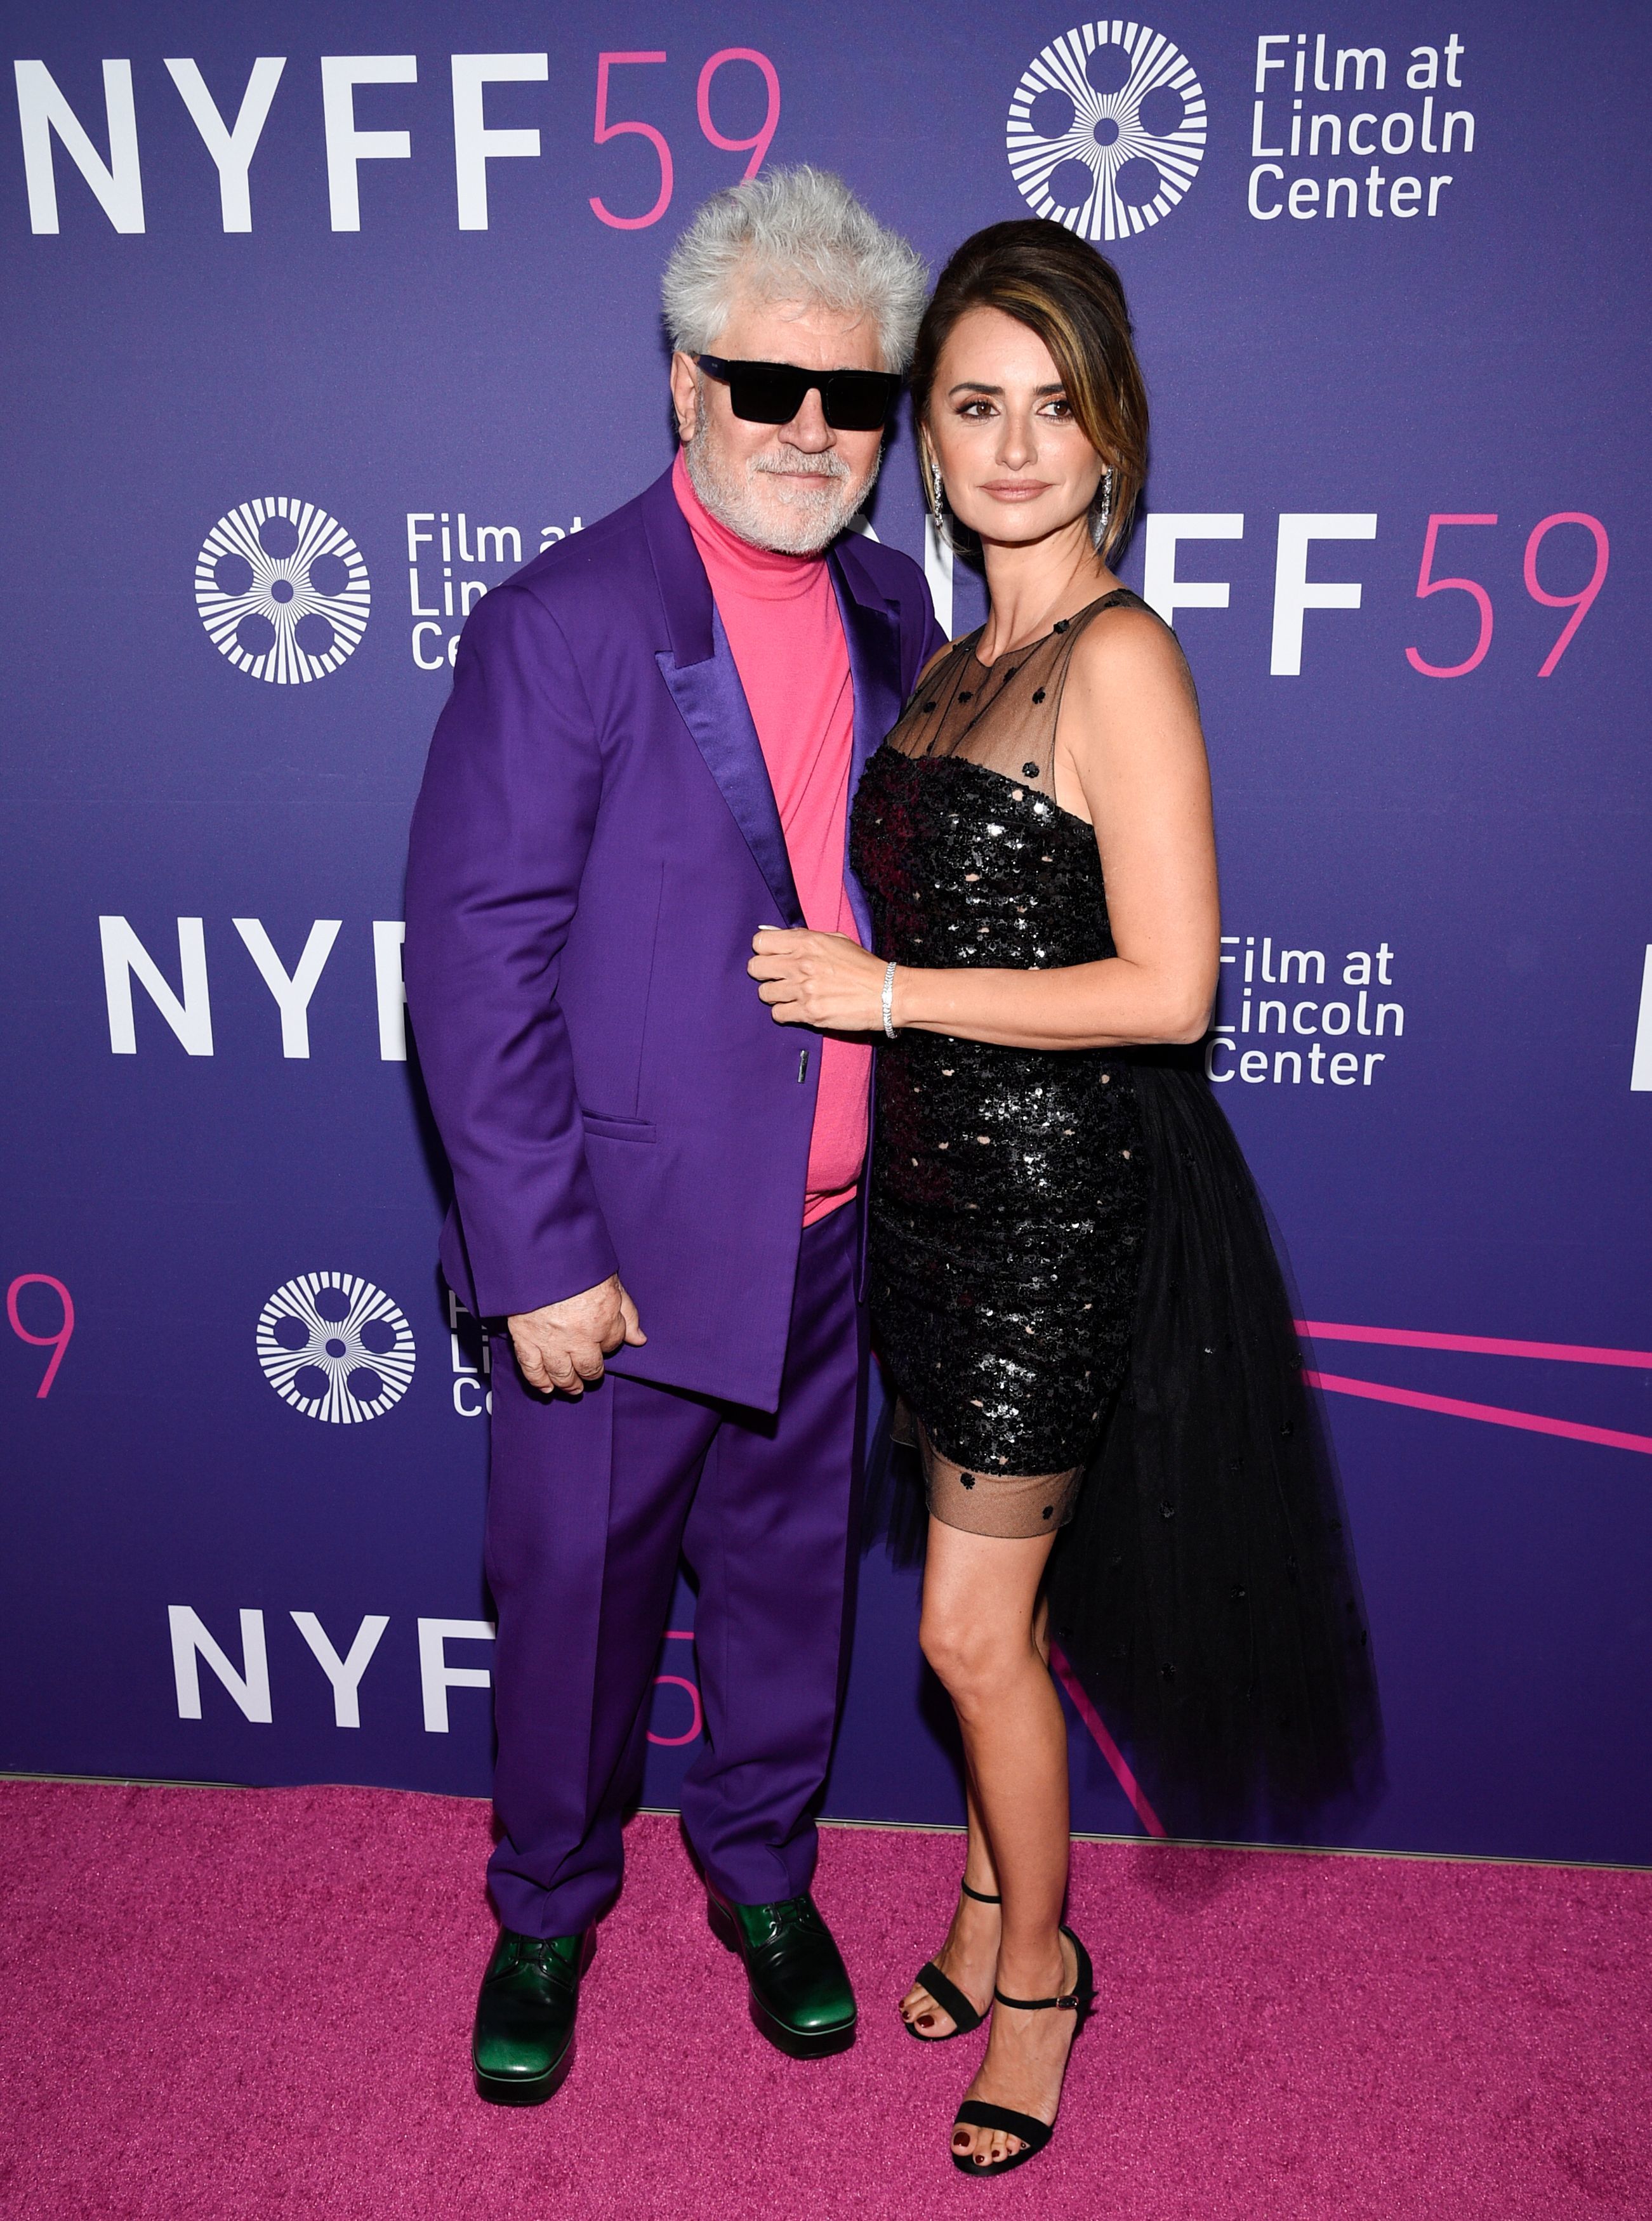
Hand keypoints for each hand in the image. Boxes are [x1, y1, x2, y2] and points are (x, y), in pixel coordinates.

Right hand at [507, 1273, 644, 1396]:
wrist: (537, 1253)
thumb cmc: (576, 1262)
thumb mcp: (611, 1282)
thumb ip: (626, 1313)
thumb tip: (639, 1339)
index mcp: (602, 1320)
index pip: (612, 1343)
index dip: (610, 1342)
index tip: (604, 1338)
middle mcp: (577, 1337)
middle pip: (589, 1367)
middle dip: (592, 1373)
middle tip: (591, 1376)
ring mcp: (549, 1341)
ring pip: (562, 1373)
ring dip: (569, 1384)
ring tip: (573, 1388)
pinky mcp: (525, 1338)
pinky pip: (532, 1368)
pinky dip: (539, 1382)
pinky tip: (547, 1389)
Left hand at [749, 929, 887, 1030]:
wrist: (887, 993)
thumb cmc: (863, 966)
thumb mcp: (835, 940)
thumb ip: (803, 937)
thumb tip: (771, 936)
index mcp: (806, 941)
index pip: (760, 943)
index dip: (764, 951)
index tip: (773, 957)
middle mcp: (801, 964)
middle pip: (755, 968)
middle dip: (764, 973)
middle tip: (779, 977)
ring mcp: (803, 989)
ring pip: (764, 993)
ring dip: (775, 994)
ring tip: (791, 995)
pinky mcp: (809, 1013)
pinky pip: (778, 1014)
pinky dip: (785, 1013)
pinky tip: (798, 1009)